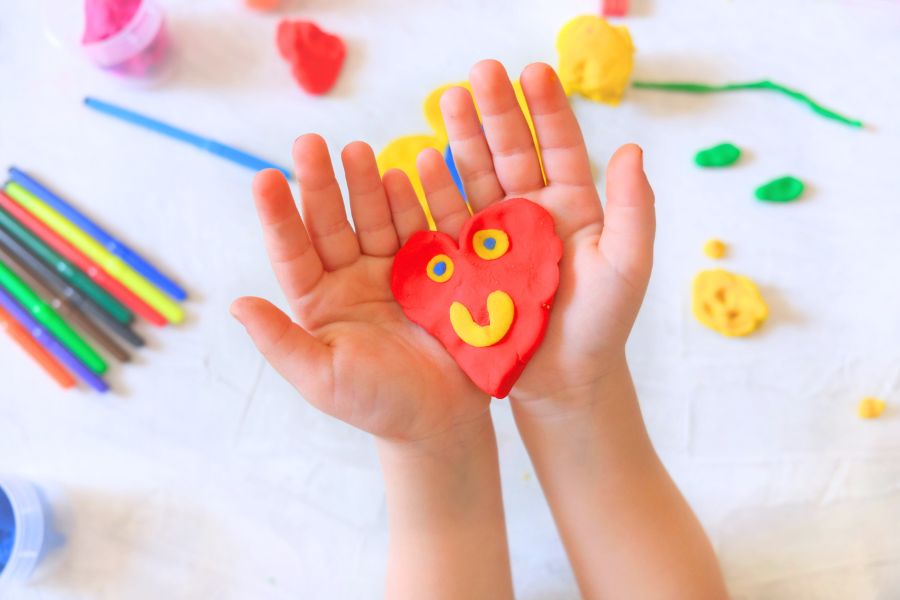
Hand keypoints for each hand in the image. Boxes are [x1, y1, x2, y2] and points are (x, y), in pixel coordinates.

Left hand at [231, 135, 489, 442]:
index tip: (264, 177)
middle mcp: (352, 277)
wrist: (442, 420)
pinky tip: (411, 172)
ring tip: (360, 151)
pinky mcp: (435, 271)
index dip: (279, 216)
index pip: (292, 251)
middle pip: (332, 223)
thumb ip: (281, 341)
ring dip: (368, 185)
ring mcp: (395, 270)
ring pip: (376, 219)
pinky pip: (423, 229)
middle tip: (310, 143)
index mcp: (319, 300)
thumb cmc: (377, 403)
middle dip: (323, 184)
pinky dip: (419, 201)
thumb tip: (237, 305)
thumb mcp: (320, 376)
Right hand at [437, 60, 655, 404]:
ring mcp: (495, 235)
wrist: (563, 382)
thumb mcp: (627, 264)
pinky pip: (449, 218)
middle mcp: (531, 213)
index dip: (546, 109)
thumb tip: (632, 149)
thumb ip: (634, 208)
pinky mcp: (466, 261)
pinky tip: (422, 160)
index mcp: (571, 207)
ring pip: (476, 176)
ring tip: (448, 100)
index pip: (559, 146)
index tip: (532, 70)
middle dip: (496, 111)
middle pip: (511, 151)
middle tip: (479, 72)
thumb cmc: (602, 325)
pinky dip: (435, 190)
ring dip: (462, 139)